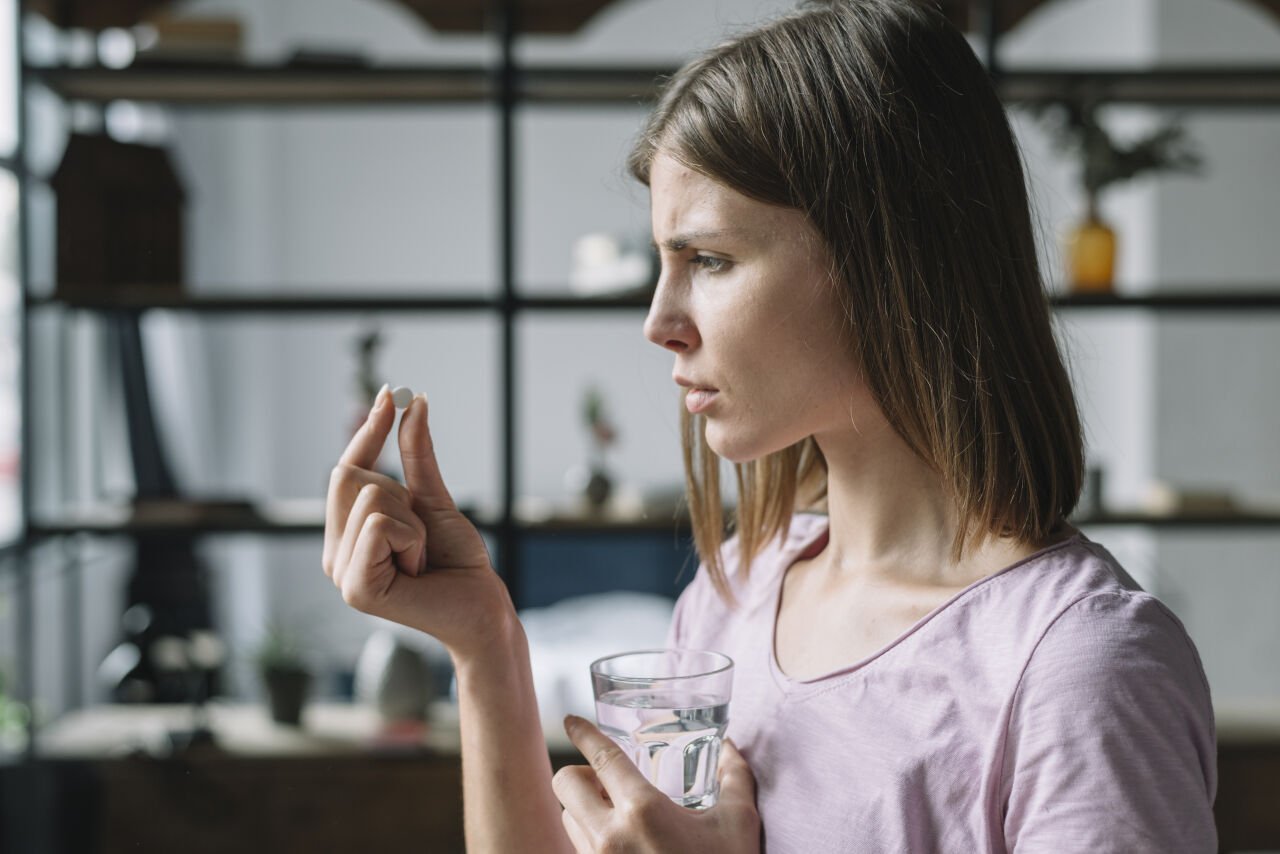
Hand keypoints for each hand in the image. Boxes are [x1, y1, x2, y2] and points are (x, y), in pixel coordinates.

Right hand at [323, 386, 514, 660]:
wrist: (482, 606)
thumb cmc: (458, 561)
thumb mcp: (434, 500)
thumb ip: (417, 456)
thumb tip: (413, 404)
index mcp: (347, 534)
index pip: (346, 469)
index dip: (368, 431)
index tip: (390, 393)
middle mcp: (335, 553)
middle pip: (350, 476)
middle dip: (401, 493)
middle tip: (421, 534)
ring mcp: (341, 573)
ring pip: (371, 498)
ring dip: (413, 523)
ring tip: (421, 558)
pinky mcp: (356, 589)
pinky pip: (380, 525)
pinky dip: (412, 538)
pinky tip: (419, 570)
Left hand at [552, 715, 761, 853]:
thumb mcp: (739, 824)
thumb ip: (735, 778)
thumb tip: (731, 747)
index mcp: (644, 811)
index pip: (601, 757)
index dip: (583, 732)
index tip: (572, 720)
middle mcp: (610, 837)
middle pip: (565, 784)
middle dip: (579, 774)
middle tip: (605, 781)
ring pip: (567, 819)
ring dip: (583, 808)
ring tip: (613, 814)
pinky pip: (577, 852)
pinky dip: (590, 840)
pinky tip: (617, 844)